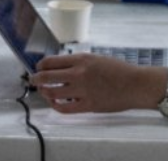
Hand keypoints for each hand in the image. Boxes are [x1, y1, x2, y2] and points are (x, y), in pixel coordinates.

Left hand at [33, 53, 166, 113]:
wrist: (135, 84)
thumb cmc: (118, 70)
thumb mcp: (96, 59)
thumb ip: (78, 63)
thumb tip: (60, 67)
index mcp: (81, 59)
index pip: (51, 62)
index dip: (40, 65)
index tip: (38, 68)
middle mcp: (79, 74)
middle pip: (47, 77)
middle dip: (36, 78)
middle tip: (33, 80)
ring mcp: (83, 90)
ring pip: (52, 93)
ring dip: (44, 92)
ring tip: (44, 92)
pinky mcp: (88, 105)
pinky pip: (65, 108)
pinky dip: (56, 106)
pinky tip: (55, 103)